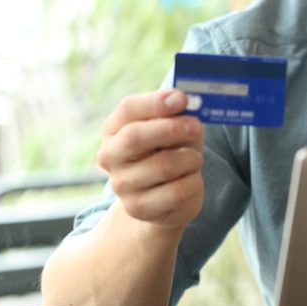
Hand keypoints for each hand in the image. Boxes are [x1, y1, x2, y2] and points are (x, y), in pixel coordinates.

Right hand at [97, 89, 204, 228]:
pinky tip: (191, 180)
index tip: (181, 98)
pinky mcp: (138, 208)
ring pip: (163, 165)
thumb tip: (192, 103)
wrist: (167, 200)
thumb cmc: (171, 154)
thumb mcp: (176, 132)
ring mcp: (121, 184)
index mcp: (115, 129)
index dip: (155, 102)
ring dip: (190, 159)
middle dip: (171, 129)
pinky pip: (176, 191)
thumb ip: (180, 117)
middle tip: (196, 126)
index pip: (128, 109)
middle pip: (135, 137)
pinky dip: (193, 182)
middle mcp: (110, 155)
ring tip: (195, 160)